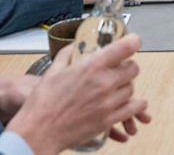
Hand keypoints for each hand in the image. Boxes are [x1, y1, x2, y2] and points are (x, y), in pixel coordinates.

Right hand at [1, 33, 151, 153]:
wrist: (38, 131)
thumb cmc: (43, 103)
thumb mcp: (54, 70)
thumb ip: (68, 54)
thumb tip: (76, 45)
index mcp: (92, 66)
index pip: (126, 47)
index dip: (133, 42)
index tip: (133, 42)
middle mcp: (104, 82)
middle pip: (133, 68)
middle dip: (127, 67)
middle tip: (119, 70)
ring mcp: (108, 102)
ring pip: (132, 88)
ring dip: (126, 86)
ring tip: (115, 89)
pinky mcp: (108, 120)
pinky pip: (133, 109)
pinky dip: (135, 106)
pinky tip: (131, 103)